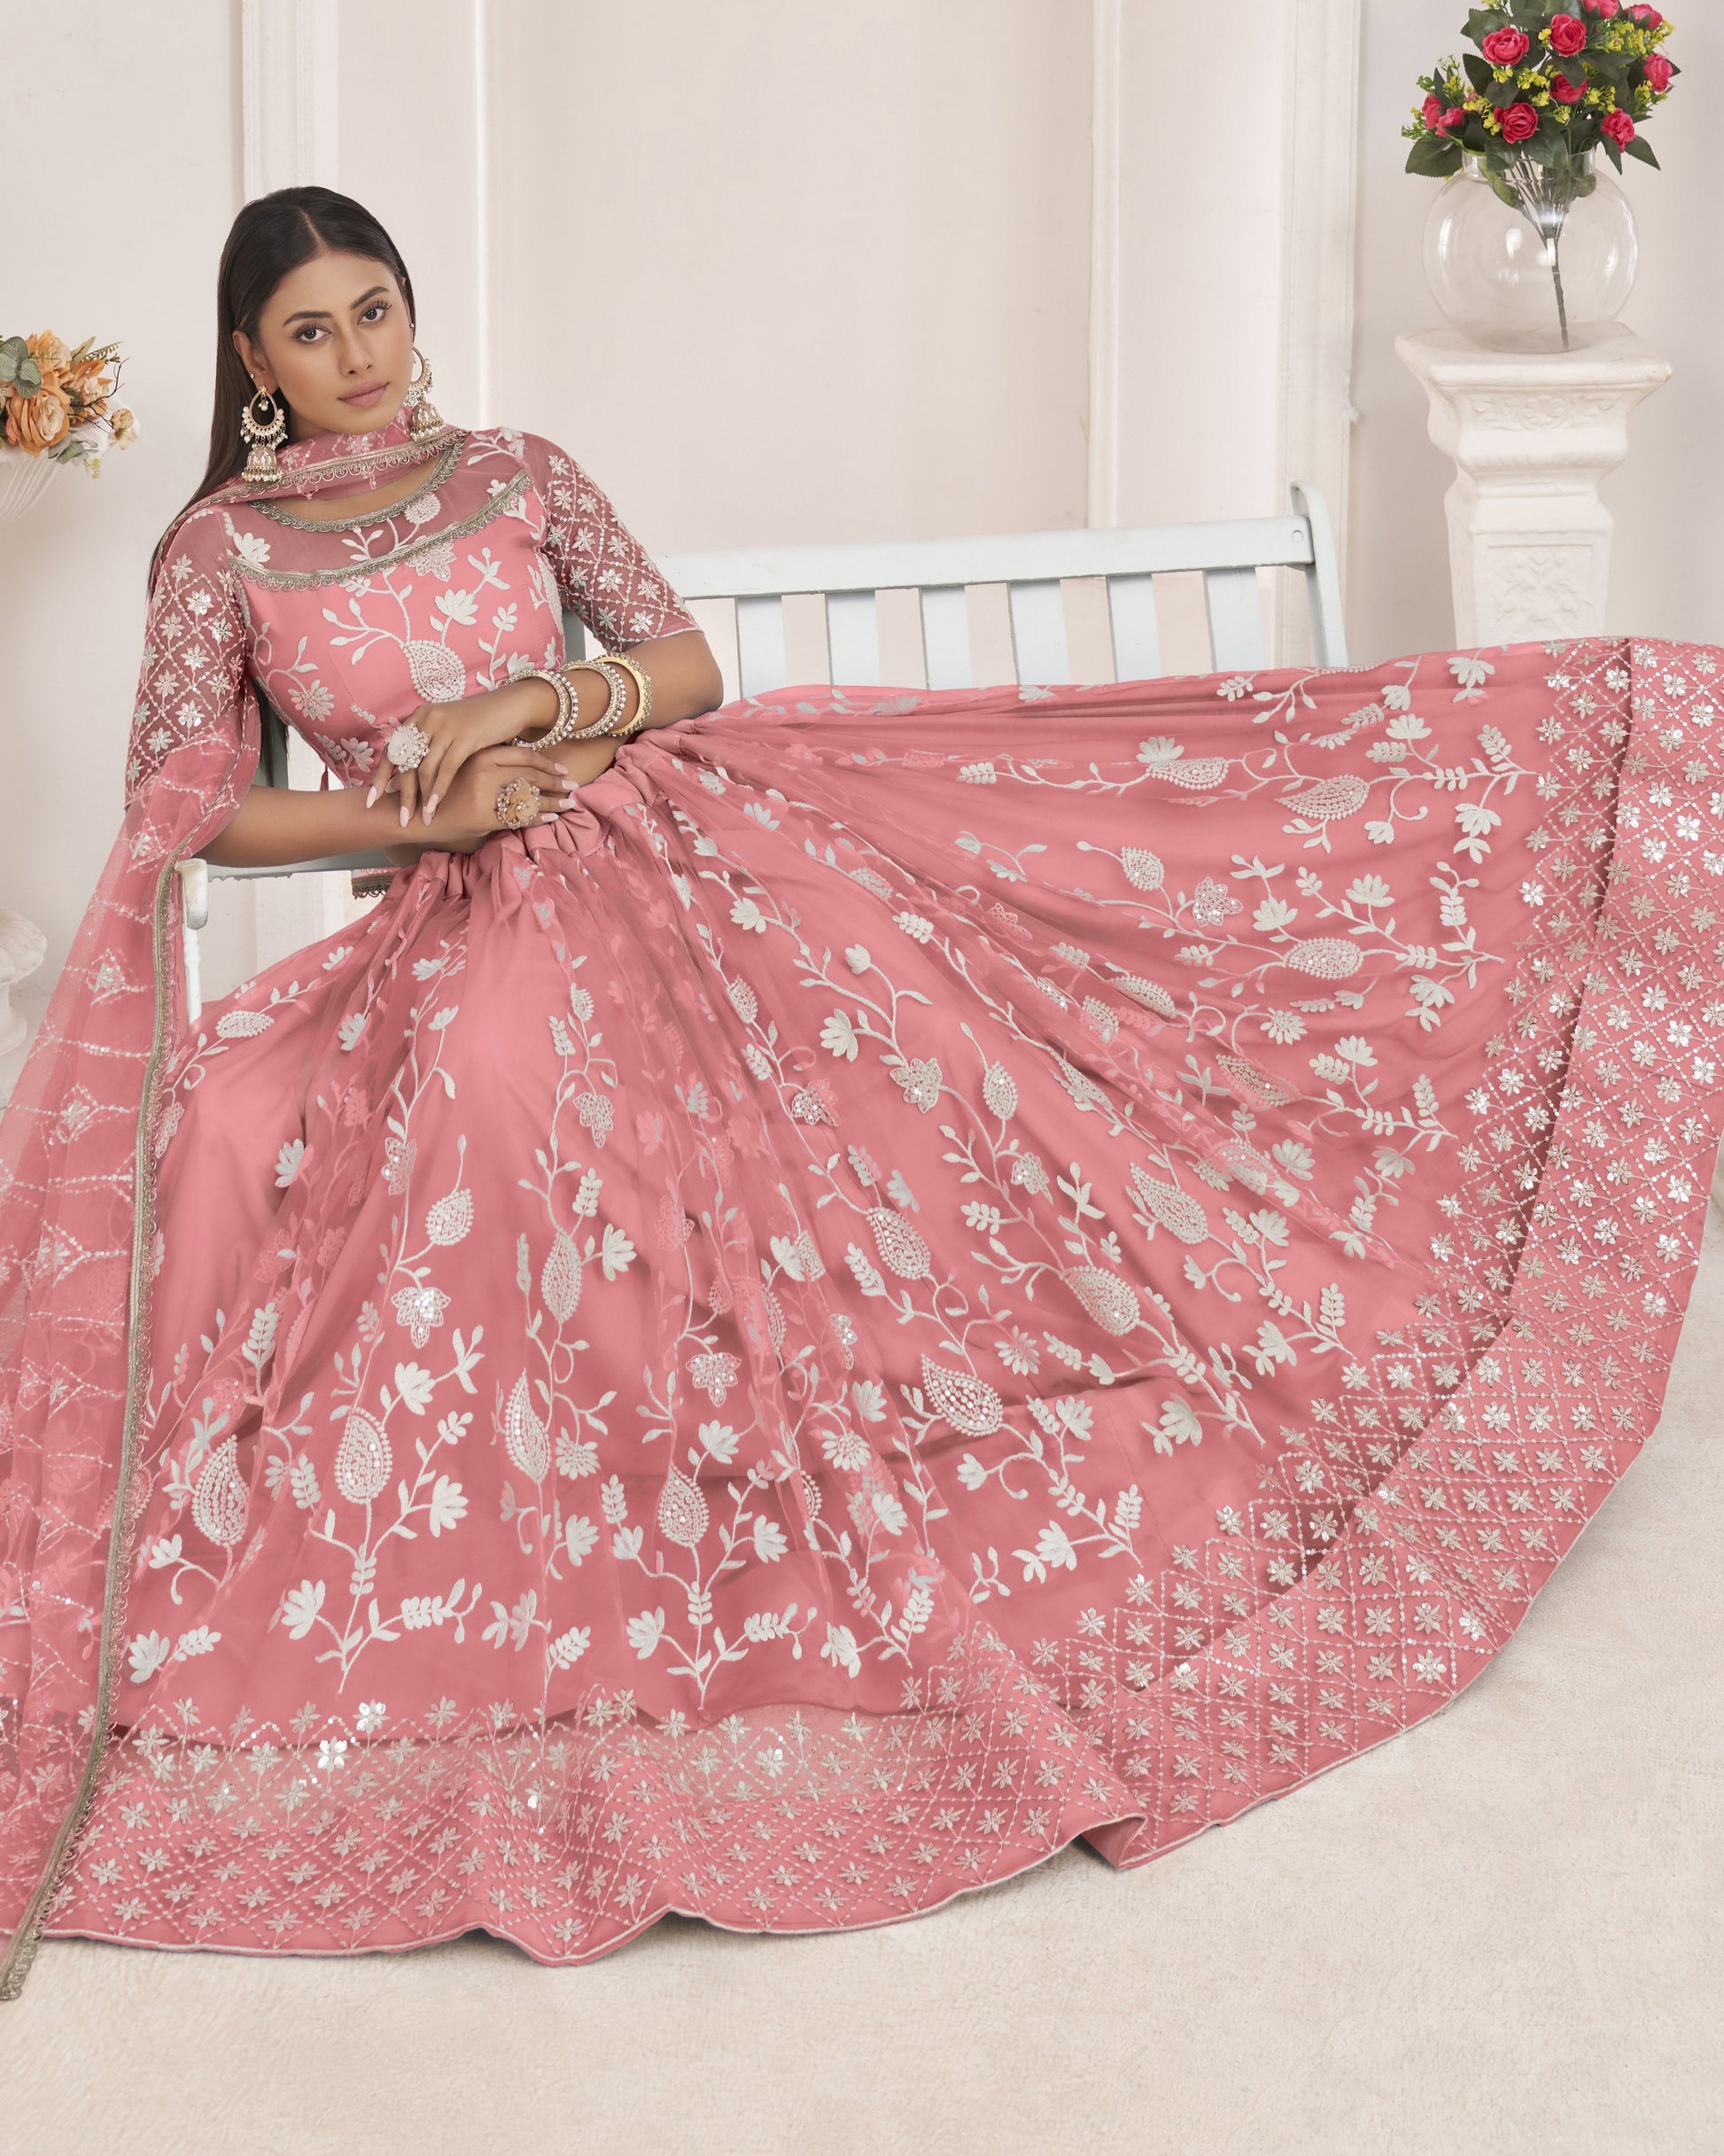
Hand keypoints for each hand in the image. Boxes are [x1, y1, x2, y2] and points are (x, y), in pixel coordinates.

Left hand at [366, 673, 563, 828]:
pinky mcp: (464, 736)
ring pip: (423, 768)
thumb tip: (411, 775)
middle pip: (405, 762)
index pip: (393, 749)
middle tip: (400, 818)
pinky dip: (438, 790)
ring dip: (420, 797)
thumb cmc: (481, 723)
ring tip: (420, 819)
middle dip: (401, 794)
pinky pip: (445, 769)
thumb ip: (430, 745)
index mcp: (419, 717)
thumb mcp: (449, 729)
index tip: (373, 800)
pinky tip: (435, 807)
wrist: (511, 706)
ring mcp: (445, 726)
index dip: (381, 776)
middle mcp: (427, 719)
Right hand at [415, 742, 582, 851]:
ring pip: (529, 797)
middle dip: (556, 782)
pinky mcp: (482, 817)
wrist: (413, 811)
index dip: (546, 763)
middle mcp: (485, 771)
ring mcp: (484, 795)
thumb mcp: (462, 767)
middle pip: (531, 776)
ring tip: (569, 804)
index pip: (523, 756)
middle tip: (574, 787)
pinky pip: (518, 818)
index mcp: (481, 755)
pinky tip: (551, 818)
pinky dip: (537, 818)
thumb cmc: (438, 789)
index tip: (562, 769)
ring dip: (553, 801)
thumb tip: (515, 765)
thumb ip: (487, 763)